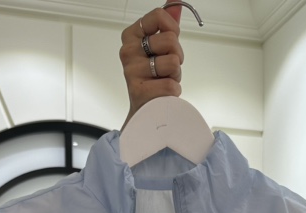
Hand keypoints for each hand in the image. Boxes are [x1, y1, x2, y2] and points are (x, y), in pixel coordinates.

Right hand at [120, 7, 184, 127]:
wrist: (145, 109)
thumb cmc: (152, 76)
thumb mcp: (159, 46)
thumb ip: (166, 23)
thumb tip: (175, 0)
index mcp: (131, 36)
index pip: (159, 15)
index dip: (173, 29)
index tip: (170, 42)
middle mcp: (128, 51)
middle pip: (170, 40)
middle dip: (177, 56)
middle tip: (167, 67)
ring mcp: (132, 71)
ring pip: (173, 62)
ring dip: (175, 75)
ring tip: (163, 80)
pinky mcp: (139, 91)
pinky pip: (172, 84)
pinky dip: (173, 91)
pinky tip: (162, 94)